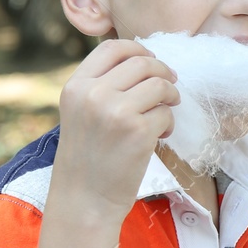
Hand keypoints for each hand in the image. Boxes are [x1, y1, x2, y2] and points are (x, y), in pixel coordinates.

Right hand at [50, 38, 180, 223]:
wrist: (84, 199)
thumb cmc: (87, 158)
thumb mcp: (81, 112)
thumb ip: (102, 86)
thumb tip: (143, 62)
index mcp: (76, 86)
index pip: (113, 48)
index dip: (138, 49)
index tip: (151, 61)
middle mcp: (94, 94)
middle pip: (142, 63)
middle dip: (163, 72)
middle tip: (170, 88)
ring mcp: (116, 111)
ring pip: (159, 85)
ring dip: (170, 96)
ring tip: (165, 113)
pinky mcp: (138, 131)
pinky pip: (166, 114)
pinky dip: (169, 124)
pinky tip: (159, 137)